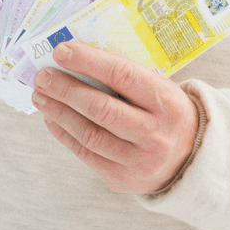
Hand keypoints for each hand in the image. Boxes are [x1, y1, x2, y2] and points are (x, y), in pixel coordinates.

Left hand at [32, 41, 199, 193]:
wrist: (189, 160)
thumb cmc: (164, 113)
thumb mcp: (159, 89)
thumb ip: (125, 76)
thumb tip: (75, 58)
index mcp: (167, 102)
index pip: (123, 75)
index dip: (88, 61)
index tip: (61, 51)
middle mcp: (156, 134)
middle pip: (101, 108)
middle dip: (66, 90)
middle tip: (42, 76)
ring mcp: (139, 161)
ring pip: (90, 134)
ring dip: (59, 112)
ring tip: (40, 96)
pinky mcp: (122, 178)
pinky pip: (85, 154)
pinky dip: (64, 133)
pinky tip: (51, 118)